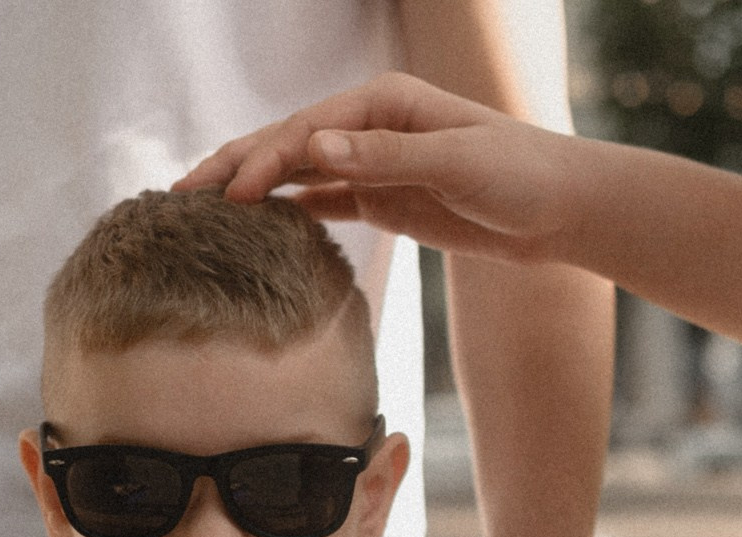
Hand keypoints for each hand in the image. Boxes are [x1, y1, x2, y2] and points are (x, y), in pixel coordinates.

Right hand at [177, 73, 577, 264]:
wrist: (562, 208)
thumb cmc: (521, 175)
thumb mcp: (456, 162)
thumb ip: (385, 159)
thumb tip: (314, 151)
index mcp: (384, 103)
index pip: (306, 131)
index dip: (264, 160)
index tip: (231, 195)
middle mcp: (370, 127)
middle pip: (287, 146)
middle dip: (234, 168)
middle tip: (179, 196)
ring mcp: (373, 164)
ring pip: (296, 174)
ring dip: (250, 190)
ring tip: (199, 211)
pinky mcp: (383, 201)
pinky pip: (322, 203)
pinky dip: (286, 213)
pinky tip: (252, 229)